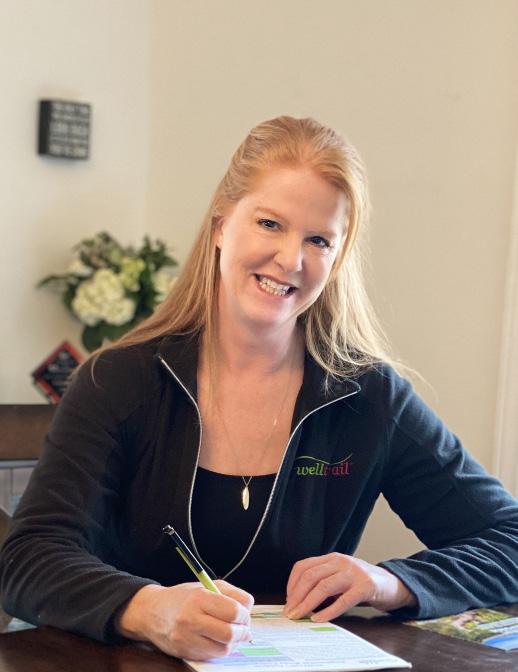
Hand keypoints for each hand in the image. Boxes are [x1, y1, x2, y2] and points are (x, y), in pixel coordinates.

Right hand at [115, 580, 253, 659]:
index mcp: (199, 598)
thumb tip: (249, 607)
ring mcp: (187, 639)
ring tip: (232, 633)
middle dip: (242, 631)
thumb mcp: (207, 585)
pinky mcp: (186, 652)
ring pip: (223, 648)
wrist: (153, 612)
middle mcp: (191, 619)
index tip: (245, 614)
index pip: (233, 611)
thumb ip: (231, 593)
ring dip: (234, 642)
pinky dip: (221, 649)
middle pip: (229, 633)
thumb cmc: (183, 597)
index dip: (244, 614)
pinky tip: (219, 639)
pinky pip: (212, 655)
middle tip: (244, 627)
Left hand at [284, 553, 415, 621]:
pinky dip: (328, 611)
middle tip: (290, 612)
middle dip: (297, 595)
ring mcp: (353, 573)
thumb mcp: (340, 577)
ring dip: (308, 603)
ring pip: (324, 586)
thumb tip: (298, 600)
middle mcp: (341, 562)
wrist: (392, 584)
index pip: (304, 566)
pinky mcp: (365, 587)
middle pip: (311, 576)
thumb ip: (323, 582)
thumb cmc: (361, 583)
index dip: (292, 583)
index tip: (288, 599)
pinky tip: (319, 619)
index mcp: (332, 558)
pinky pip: (343, 600)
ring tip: (300, 616)